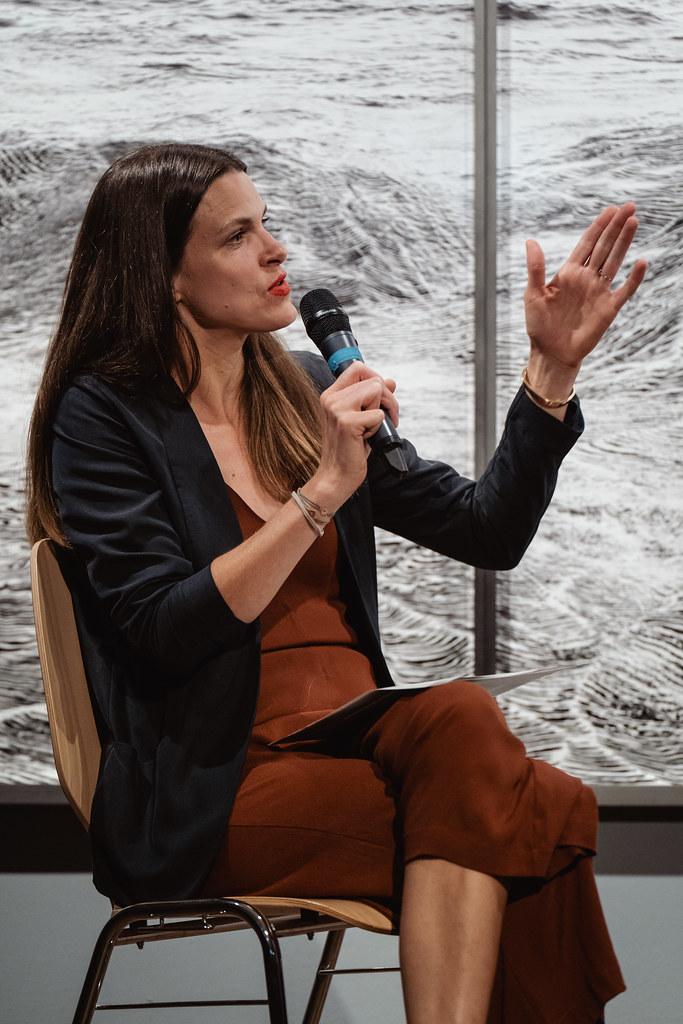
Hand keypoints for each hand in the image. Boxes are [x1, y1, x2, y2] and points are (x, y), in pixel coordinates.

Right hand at [303, 362, 398, 511]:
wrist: (336, 476)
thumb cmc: (349, 449)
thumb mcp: (362, 418)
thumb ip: (373, 397)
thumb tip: (390, 380)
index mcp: (331, 395)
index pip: (358, 367)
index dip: (375, 378)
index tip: (380, 398)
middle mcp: (331, 398)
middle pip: (373, 379)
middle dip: (387, 399)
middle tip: (386, 419)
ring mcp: (337, 409)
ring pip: (377, 391)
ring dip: (383, 412)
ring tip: (373, 429)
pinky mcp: (347, 423)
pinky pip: (378, 414)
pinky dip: (378, 428)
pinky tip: (366, 439)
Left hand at [524, 202, 647, 371]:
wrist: (551, 353)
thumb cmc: (539, 325)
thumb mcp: (533, 294)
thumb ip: (535, 268)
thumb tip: (530, 241)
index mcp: (569, 272)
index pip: (587, 243)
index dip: (599, 226)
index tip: (610, 209)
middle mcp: (587, 278)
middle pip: (605, 246)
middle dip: (616, 226)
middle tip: (630, 206)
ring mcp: (599, 292)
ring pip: (615, 261)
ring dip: (624, 242)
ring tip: (634, 221)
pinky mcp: (608, 309)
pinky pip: (624, 290)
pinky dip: (633, 278)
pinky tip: (641, 262)